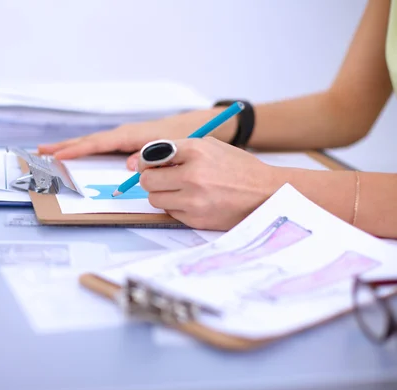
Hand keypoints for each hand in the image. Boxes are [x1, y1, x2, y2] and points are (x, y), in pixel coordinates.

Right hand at [38, 108, 231, 170]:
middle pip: (88, 141)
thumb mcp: (167, 148)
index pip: (97, 143)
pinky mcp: (126, 142)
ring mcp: (122, 138)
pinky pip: (99, 146)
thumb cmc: (181, 137)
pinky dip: (84, 149)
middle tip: (41, 151)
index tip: (58, 155)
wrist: (192, 127)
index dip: (77, 150)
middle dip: (65, 146)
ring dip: (71, 147)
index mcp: (129, 136)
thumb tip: (128, 165)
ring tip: (50, 152)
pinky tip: (76, 154)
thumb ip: (148, 156)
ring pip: (92, 143)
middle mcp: (122, 135)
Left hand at [138, 137, 283, 230]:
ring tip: (178, 189)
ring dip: (161, 194)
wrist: (266, 193)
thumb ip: (180, 149)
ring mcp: (193, 200)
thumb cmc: (238, 168)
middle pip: (147, 180)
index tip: (150, 164)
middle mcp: (192, 176)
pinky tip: (192, 200)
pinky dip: (175, 207)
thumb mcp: (211, 146)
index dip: (147, 161)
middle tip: (162, 178)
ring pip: (154, 199)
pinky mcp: (196, 219)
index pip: (150, 156)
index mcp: (196, 152)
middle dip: (151, 179)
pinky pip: (170, 213)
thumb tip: (149, 159)